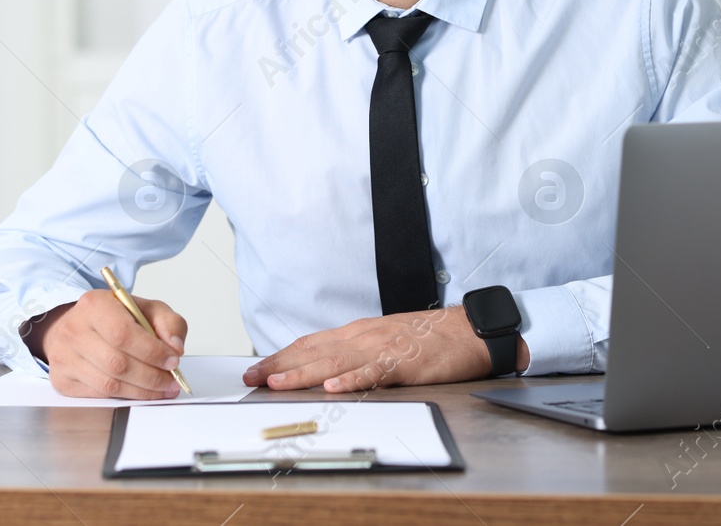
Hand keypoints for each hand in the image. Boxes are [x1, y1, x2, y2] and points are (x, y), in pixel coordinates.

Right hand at [23, 290, 187, 398]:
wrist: (75, 325)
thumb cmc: (112, 317)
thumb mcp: (144, 308)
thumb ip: (168, 322)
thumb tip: (175, 348)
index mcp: (94, 305)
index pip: (123, 333)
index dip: (152, 351)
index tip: (173, 360)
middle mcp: (73, 331)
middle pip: (117, 363)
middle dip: (152, 377)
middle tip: (172, 381)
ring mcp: (64, 358)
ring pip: (109, 384)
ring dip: (142, 391)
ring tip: (163, 389)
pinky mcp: (62, 380)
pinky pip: (99, 395)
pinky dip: (125, 396)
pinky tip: (141, 391)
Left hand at [243, 305, 528, 392]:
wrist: (468, 331)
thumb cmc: (427, 339)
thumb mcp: (383, 341)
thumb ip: (355, 352)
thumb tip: (323, 368)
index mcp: (358, 333)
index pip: (310, 344)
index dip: (281, 357)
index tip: (256, 370)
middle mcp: (364, 337)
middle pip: (314, 351)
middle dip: (280, 365)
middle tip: (252, 378)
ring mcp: (383, 348)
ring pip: (336, 362)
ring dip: (304, 373)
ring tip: (278, 383)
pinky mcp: (404, 362)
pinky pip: (374, 373)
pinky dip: (352, 381)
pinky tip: (333, 388)